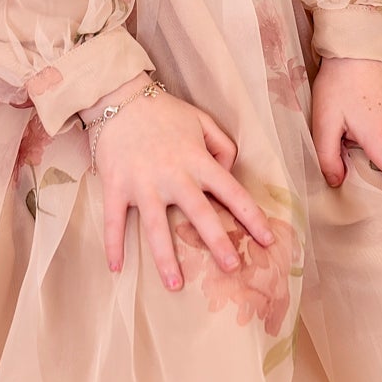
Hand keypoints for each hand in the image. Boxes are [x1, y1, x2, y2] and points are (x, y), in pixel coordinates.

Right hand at [87, 78, 276, 289]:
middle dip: (217, 242)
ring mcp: (143, 182)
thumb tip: (229, 172)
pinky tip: (117, 267)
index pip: (231, 191)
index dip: (251, 216)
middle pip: (199, 214)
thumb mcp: (200, 120)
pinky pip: (115, 219)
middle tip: (232, 268)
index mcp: (196, 159)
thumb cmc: (163, 110)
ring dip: (165, 258)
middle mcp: (173, 174)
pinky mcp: (117, 185)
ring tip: (175, 285)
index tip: (267, 239)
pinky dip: (114, 244)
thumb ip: (222, 145)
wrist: (119, 96)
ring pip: (156, 226)